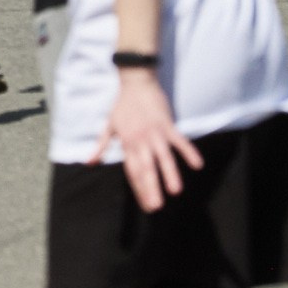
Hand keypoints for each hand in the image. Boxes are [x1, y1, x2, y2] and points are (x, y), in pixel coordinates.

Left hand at [94, 69, 203, 214]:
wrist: (135, 81)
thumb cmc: (121, 104)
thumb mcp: (109, 125)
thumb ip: (100, 146)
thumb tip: (89, 162)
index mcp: (127, 143)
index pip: (132, 171)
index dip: (139, 189)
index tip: (146, 205)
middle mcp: (140, 141)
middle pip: (146, 168)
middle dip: (151, 188)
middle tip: (156, 206)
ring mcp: (155, 133)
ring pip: (163, 157)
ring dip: (169, 174)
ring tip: (175, 191)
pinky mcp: (167, 124)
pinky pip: (179, 140)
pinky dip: (189, 151)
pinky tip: (198, 165)